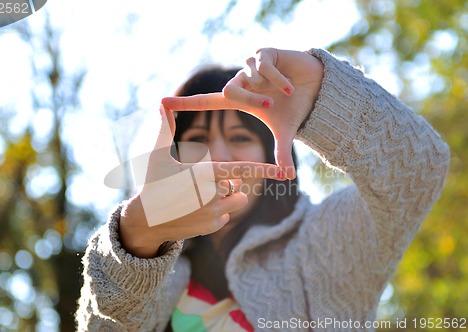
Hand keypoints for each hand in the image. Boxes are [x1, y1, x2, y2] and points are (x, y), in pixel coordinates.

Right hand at [119, 106, 284, 257]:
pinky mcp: (212, 228)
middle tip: (200, 184)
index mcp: (203, 175)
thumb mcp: (157, 155)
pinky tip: (196, 211)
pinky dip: (216, 212)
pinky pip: (226, 215)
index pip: (240, 171)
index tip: (283, 172)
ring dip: (226, 196)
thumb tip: (161, 104)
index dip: (263, 170)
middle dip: (227, 183)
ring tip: (200, 197)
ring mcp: (212, 214)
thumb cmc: (152, 183)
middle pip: (237, 185)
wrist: (145, 221)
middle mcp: (212, 195)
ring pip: (236, 199)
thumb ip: (165, 129)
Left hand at [162, 48, 323, 179]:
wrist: (317, 87)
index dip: (185, 104)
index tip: (162, 103)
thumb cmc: (295, 107)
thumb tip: (289, 178)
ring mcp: (251, 66)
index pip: (207, 102)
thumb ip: (282, 153)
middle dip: (251, 99)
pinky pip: (265, 67)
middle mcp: (241, 81)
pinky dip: (280, 80)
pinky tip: (291, 85)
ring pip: (249, 76)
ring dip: (270, 88)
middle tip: (271, 107)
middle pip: (230, 90)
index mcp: (239, 99)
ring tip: (288, 93)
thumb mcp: (285, 131)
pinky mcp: (264, 52)